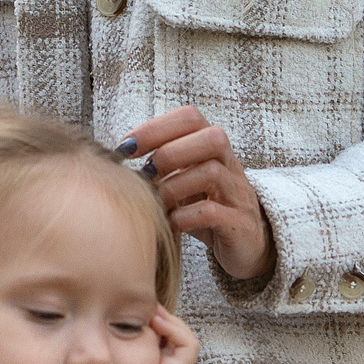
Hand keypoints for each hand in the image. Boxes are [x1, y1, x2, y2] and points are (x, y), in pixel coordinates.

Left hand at [87, 308, 197, 363]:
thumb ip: (94, 359)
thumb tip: (77, 333)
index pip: (149, 329)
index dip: (137, 312)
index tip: (116, 302)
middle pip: (166, 326)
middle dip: (149, 309)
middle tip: (130, 299)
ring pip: (181, 331)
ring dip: (165, 315)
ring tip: (144, 308)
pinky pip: (188, 344)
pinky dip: (175, 328)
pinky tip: (152, 323)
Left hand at [125, 107, 271, 281]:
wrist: (246, 245)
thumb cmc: (204, 208)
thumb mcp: (182, 182)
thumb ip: (159, 167)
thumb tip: (116, 158)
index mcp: (213, 149)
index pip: (191, 118)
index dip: (156, 127)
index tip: (126, 148)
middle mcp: (231, 166)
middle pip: (212, 138)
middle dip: (170, 152)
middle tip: (146, 173)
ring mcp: (239, 195)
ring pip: (212, 173)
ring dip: (174, 186)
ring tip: (156, 201)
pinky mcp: (240, 225)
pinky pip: (212, 212)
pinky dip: (184, 216)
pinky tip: (170, 223)